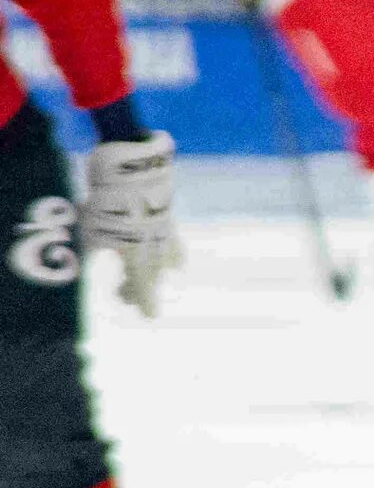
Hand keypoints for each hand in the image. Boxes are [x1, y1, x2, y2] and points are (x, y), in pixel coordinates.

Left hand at [80, 131, 182, 318]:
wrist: (133, 169)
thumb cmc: (109, 202)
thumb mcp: (92, 230)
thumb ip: (94, 252)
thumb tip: (88, 266)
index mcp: (138, 255)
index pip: (143, 286)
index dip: (146, 302)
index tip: (151, 318)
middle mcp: (155, 247)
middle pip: (150, 276)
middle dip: (137, 288)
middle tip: (121, 296)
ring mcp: (164, 233)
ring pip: (164, 260)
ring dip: (154, 271)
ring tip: (157, 277)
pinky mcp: (167, 218)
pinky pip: (170, 242)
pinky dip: (168, 253)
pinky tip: (170, 257)